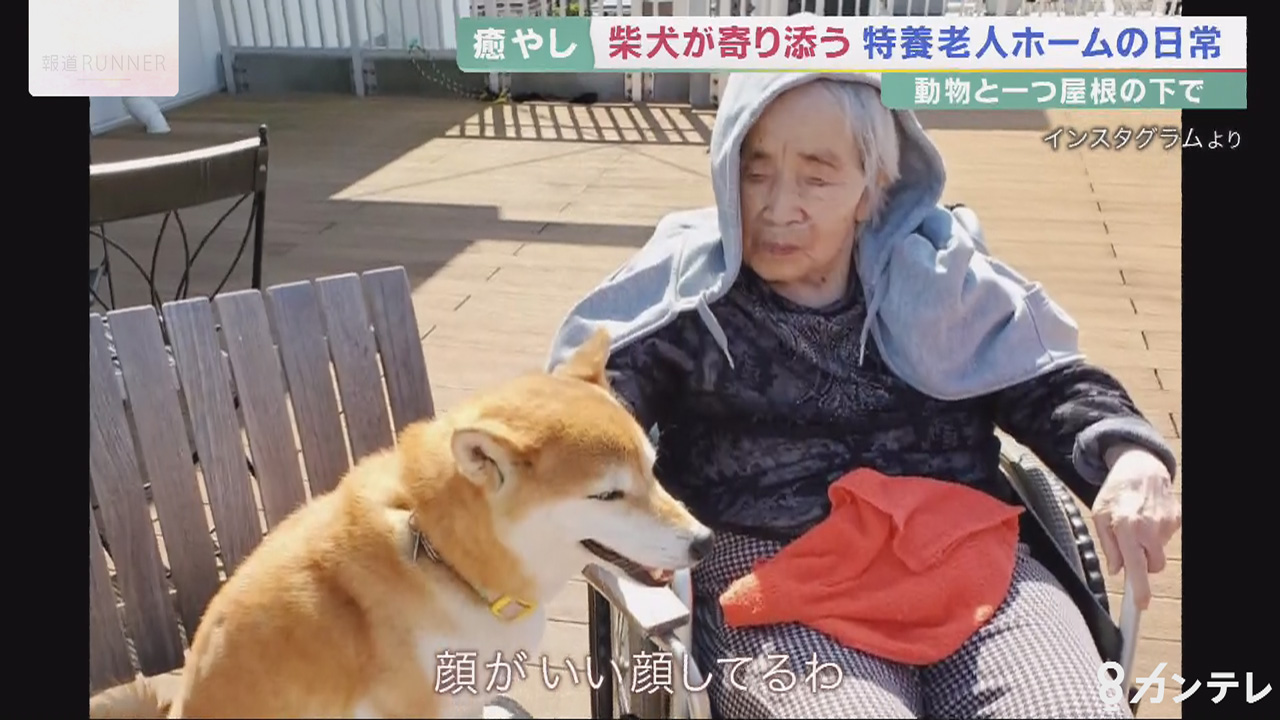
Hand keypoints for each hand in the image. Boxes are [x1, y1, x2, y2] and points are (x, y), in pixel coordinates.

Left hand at [1091, 444, 1180, 610]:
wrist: (1140, 467)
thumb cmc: (1116, 492)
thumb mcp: (1099, 516)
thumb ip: (1108, 546)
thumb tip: (1117, 570)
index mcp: (1127, 528)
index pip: (1136, 566)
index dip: (1140, 589)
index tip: (1141, 605)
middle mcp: (1149, 528)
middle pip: (1153, 566)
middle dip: (1143, 563)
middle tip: (1131, 546)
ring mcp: (1167, 524)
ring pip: (1160, 552)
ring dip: (1149, 546)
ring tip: (1137, 525)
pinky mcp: (1177, 520)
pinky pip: (1167, 538)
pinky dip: (1157, 533)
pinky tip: (1148, 517)